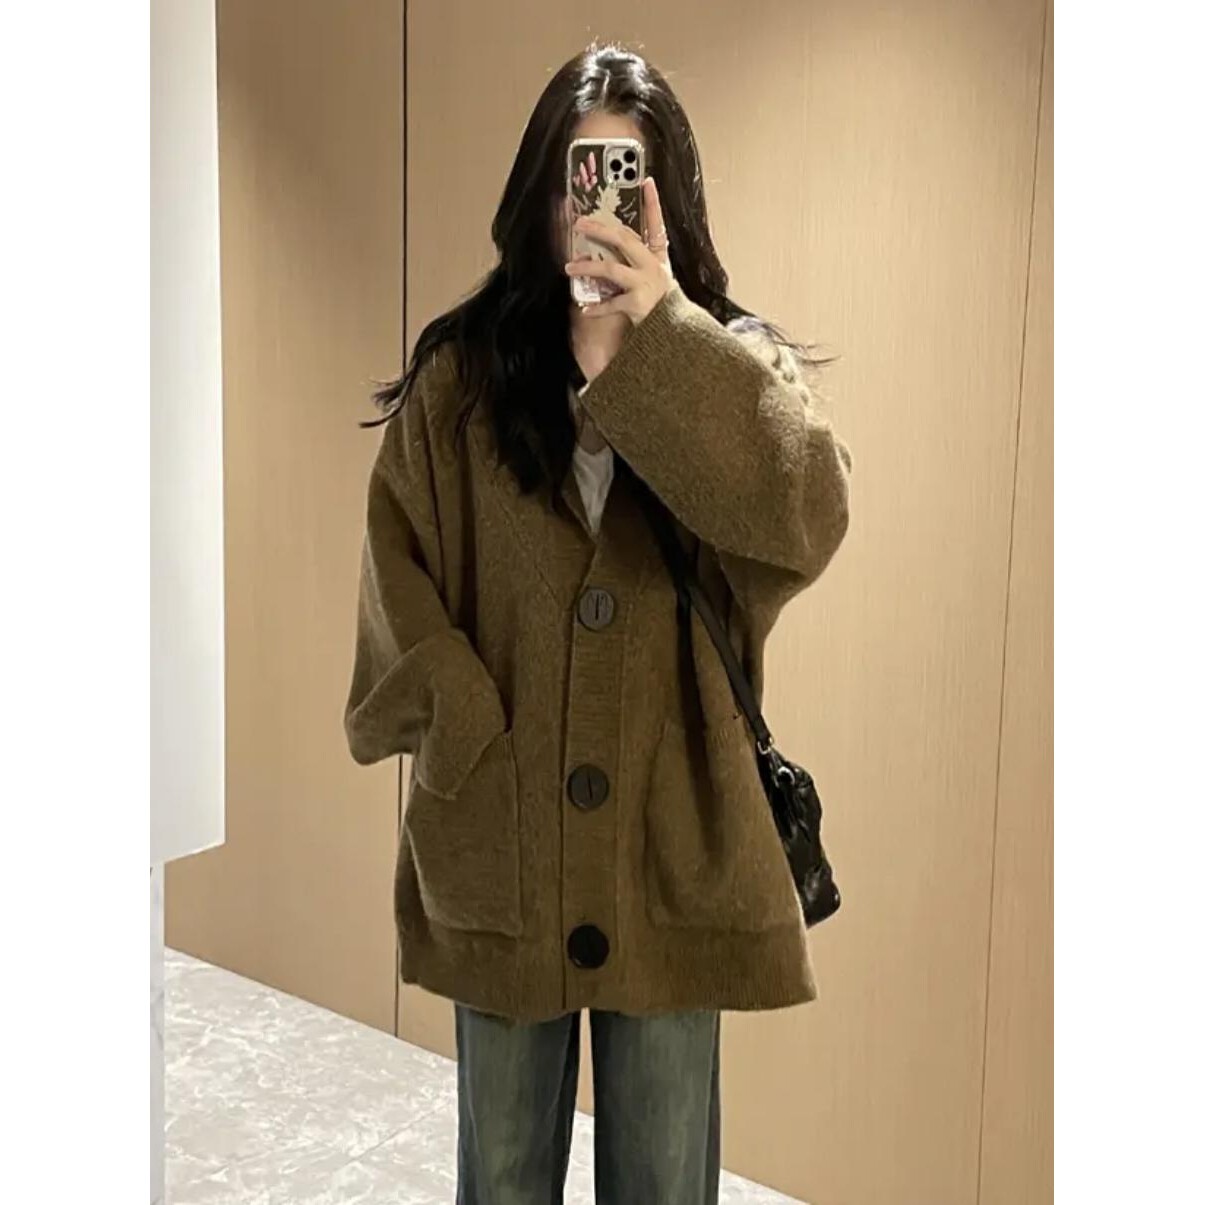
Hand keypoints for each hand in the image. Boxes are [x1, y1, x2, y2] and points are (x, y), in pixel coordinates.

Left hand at [565, 176, 674, 323]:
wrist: (675, 330)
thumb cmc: (662, 302)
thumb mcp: (656, 276)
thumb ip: (637, 261)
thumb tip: (610, 246)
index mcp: (658, 257)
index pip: (656, 224)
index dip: (652, 203)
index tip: (647, 181)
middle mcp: (653, 267)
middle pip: (624, 240)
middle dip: (600, 229)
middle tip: (579, 224)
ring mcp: (645, 284)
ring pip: (611, 269)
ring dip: (588, 266)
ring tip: (569, 267)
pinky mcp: (638, 304)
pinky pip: (611, 303)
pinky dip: (597, 307)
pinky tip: (585, 308)